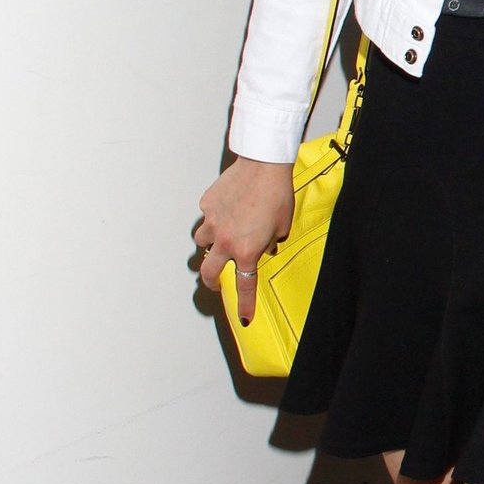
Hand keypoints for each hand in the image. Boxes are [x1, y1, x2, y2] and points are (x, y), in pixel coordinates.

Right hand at [194, 157, 295, 326]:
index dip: (244, 305)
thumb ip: (272, 241)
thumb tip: (267, 245)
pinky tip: (226, 208)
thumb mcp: (283, 225)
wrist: (263, 165)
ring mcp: (213, 222)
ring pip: (201, 242)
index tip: (243, 318)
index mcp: (247, 250)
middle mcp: (226, 241)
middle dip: (211, 281)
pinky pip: (207, 216)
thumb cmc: (277, 194)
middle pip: (208, 272)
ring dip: (209, 244)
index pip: (244, 286)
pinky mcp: (207, 205)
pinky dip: (214, 217)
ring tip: (220, 238)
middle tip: (216, 282)